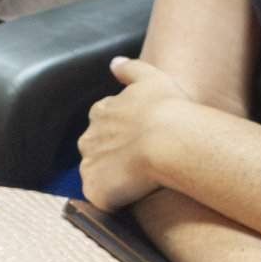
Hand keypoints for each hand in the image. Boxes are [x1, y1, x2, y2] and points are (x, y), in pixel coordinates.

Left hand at [77, 54, 190, 209]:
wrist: (170, 139)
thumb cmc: (168, 108)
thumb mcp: (152, 77)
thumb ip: (130, 69)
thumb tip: (113, 62)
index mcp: (102, 113)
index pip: (102, 122)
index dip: (121, 131)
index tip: (140, 136)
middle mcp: (90, 138)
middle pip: (96, 149)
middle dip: (113, 155)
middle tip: (141, 161)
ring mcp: (91, 165)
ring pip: (98, 174)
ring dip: (114, 178)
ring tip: (141, 181)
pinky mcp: (96, 190)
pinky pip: (102, 198)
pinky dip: (114, 198)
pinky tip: (136, 196)